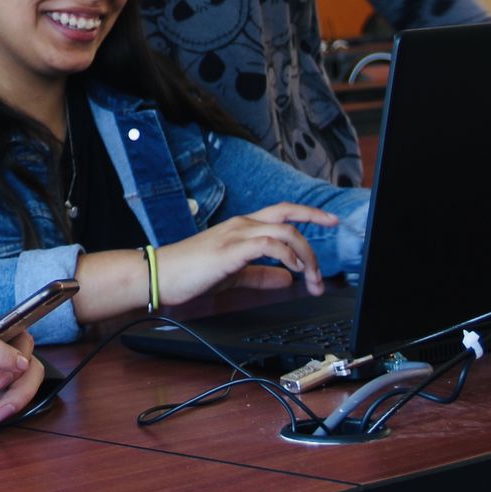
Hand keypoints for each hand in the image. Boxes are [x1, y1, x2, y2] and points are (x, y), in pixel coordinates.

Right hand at [158, 202, 339, 305]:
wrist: (160, 275)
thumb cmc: (190, 273)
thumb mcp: (233, 275)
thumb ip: (260, 275)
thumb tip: (286, 279)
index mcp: (241, 228)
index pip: (280, 212)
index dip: (307, 213)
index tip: (330, 220)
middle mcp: (241, 225)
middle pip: (287, 214)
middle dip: (314, 224)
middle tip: (329, 243)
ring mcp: (236, 235)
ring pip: (284, 231)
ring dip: (306, 255)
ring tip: (312, 278)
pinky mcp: (231, 250)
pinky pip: (269, 245)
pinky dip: (288, 256)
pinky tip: (293, 271)